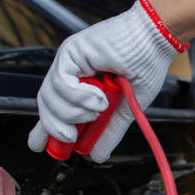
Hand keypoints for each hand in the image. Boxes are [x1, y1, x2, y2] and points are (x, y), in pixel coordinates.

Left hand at [28, 0, 181, 162]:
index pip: (55, 108)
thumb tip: (98, 155)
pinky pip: (61, 83)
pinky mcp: (71, 51)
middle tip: (71, 138)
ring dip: (74, 111)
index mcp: (83, 84)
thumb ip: (110, 130)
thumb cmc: (146, 63)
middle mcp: (71, 71)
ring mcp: (69, 61)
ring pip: (50, 97)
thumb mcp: (127, 108)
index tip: (39, 146)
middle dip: (56, 127)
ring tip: (99, 108)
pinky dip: (78, 96)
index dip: (45, 128)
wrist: (156, 39)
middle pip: (46, 105)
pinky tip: (98, 96)